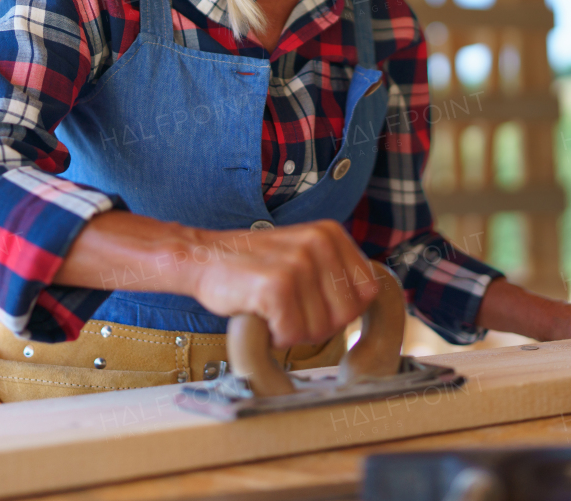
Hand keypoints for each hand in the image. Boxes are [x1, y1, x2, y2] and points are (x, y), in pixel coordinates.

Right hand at [185, 220, 381, 349]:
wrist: (202, 258)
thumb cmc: (253, 267)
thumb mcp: (304, 255)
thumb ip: (335, 273)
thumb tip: (369, 303)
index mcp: (331, 234)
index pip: (367, 292)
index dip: (340, 310)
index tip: (312, 304)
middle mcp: (320, 242)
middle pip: (347, 315)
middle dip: (318, 325)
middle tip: (287, 310)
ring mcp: (299, 262)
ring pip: (319, 329)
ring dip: (293, 331)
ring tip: (271, 308)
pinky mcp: (277, 284)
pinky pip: (292, 334)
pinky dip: (274, 335)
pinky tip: (260, 314)